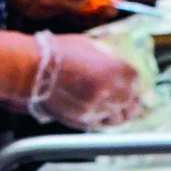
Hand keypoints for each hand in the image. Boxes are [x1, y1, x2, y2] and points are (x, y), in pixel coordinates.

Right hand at [0, 0, 103, 24]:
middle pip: (83, 9)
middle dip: (101, 9)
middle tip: (114, 9)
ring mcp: (44, 10)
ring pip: (73, 16)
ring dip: (89, 15)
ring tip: (103, 13)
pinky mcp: (38, 16)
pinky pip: (60, 16)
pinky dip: (73, 15)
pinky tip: (81, 11)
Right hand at [27, 32, 142, 129]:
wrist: (33, 68)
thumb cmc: (57, 52)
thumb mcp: (89, 45)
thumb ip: (107, 56)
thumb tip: (116, 60)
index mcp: (116, 69)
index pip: (137, 81)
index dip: (137, 84)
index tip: (135, 85)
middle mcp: (110, 91)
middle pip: (131, 103)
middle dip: (133, 103)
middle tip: (135, 104)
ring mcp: (97, 108)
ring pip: (118, 118)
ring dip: (120, 115)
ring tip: (120, 112)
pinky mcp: (82, 120)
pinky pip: (100, 124)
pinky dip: (104, 121)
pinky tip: (103, 116)